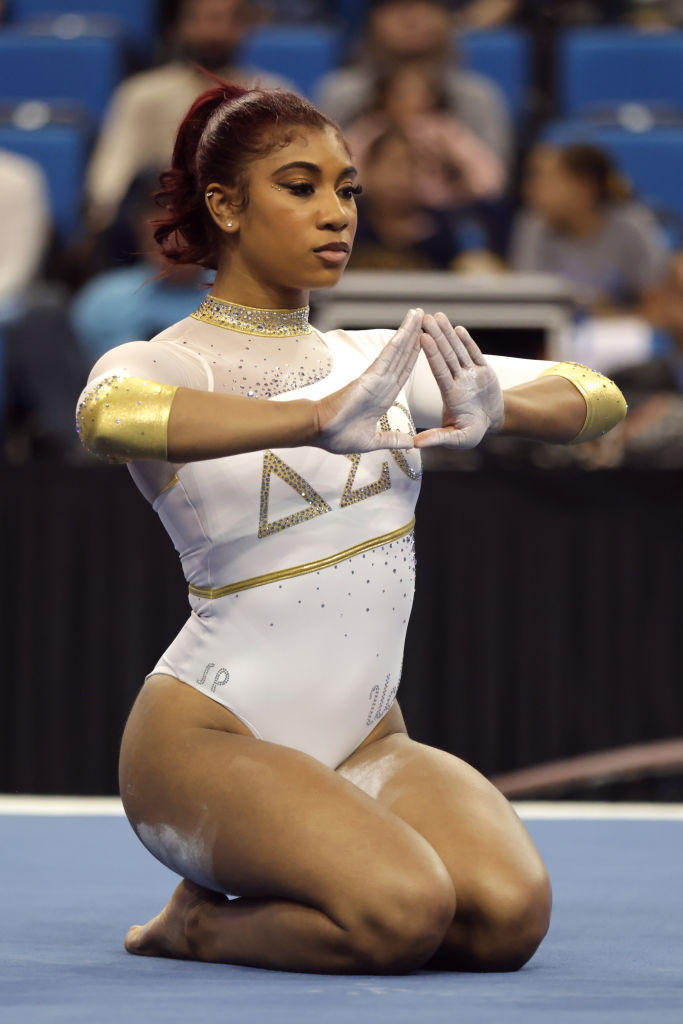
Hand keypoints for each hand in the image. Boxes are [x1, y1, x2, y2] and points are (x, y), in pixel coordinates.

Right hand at [315, 308, 422, 453]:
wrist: (320, 433)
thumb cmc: (338, 436)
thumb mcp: (372, 441)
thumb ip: (391, 440)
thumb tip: (410, 443)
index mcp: (384, 397)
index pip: (403, 373)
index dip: (415, 357)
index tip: (426, 342)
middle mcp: (382, 384)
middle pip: (403, 356)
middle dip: (415, 337)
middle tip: (426, 317)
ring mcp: (376, 378)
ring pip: (397, 352)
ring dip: (409, 332)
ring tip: (419, 313)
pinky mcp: (370, 377)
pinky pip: (387, 357)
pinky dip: (397, 343)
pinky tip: (407, 330)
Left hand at [414, 313, 503, 449]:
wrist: (492, 423)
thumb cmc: (472, 432)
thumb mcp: (456, 438)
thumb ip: (437, 438)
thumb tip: (415, 444)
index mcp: (450, 394)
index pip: (439, 370)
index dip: (431, 354)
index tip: (422, 338)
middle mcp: (458, 381)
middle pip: (446, 355)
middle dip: (437, 336)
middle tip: (425, 318)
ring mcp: (470, 374)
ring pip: (458, 350)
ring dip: (448, 334)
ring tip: (438, 316)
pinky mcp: (484, 371)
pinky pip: (475, 354)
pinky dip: (468, 342)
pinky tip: (458, 329)